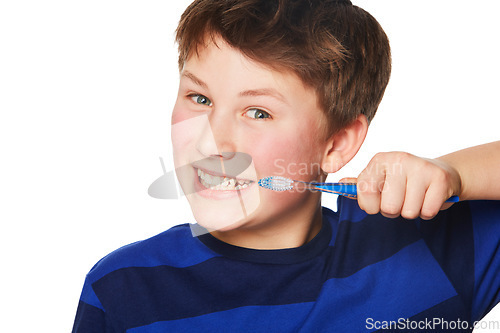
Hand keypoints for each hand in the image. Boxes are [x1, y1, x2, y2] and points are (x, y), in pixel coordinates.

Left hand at [341, 152, 461, 219]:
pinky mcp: (440, 179)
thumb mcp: (379, 178)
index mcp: (379, 160)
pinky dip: (427, 212)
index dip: (370, 206)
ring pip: (408, 212)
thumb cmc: (403, 180)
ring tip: (415, 197)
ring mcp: (421, 167)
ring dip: (411, 211)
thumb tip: (339, 185)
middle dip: (393, 211)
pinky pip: (427, 212)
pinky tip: (428, 198)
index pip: (365, 191)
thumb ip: (360, 185)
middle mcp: (399, 159)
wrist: (439, 173)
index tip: (377, 202)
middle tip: (400, 199)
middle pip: (388, 207)